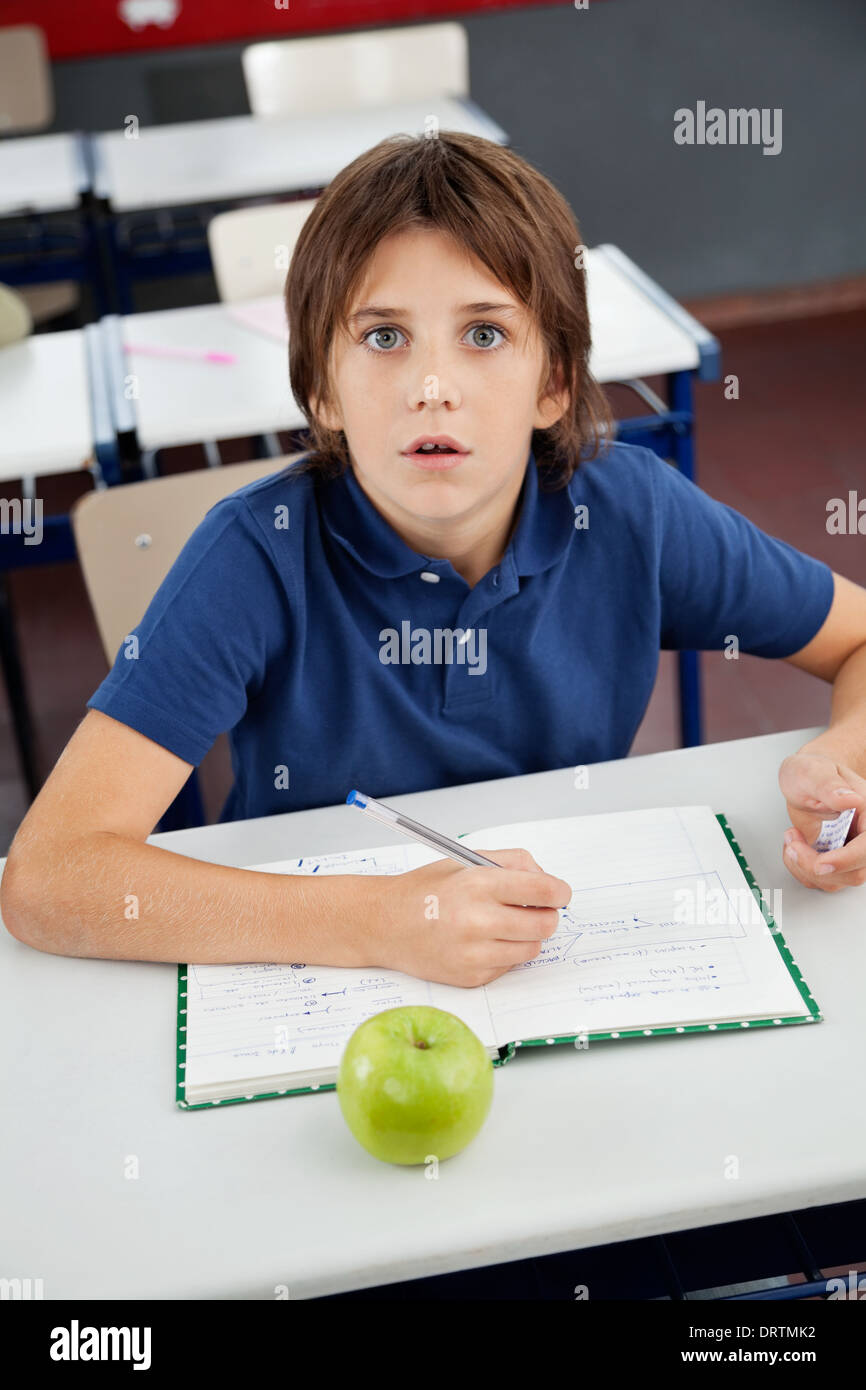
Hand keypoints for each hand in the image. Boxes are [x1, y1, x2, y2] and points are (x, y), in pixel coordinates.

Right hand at [377, 847, 571, 987]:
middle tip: (535, 910)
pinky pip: (510, 966)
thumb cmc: (425, 890)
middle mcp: (477, 921)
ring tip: (504, 924)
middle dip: (547, 915)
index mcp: (478, 885)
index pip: (543, 891)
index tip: (560, 893)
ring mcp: (474, 954)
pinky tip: (483, 941)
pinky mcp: (471, 977)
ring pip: (532, 948)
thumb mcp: (465, 860)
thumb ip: (511, 862)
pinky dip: (505, 953)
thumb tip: (546, 878)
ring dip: (527, 936)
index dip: (559, 892)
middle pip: (545, 924)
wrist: (383, 924)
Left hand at [777, 752, 865, 891]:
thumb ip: (828, 784)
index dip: (847, 859)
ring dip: (806, 868)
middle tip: (792, 843)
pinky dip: (801, 869)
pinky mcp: (835, 861)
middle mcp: (864, 836)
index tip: (821, 862)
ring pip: (837, 881)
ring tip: (791, 839)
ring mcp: (850, 851)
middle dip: (816, 865)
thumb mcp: (813, 771)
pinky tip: (794, 847)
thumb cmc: (812, 772)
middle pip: (855, 873)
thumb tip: (848, 798)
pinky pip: (821, 880)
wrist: (805, 779)